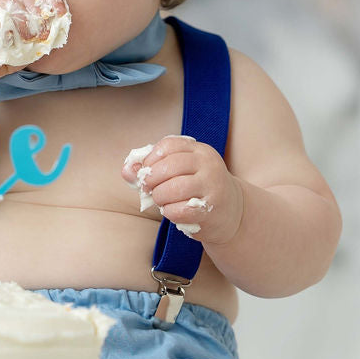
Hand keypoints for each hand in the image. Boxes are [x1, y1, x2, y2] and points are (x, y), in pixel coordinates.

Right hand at [0, 0, 69, 83]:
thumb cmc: (3, 54)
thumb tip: (60, 31)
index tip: (61, 13)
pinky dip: (3, 25)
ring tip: (27, 38)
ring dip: (22, 20)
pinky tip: (8, 40)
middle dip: (38, 11)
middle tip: (44, 33)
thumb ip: (43, 37)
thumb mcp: (28, 46)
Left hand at [124, 134, 244, 245]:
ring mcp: (213, 187)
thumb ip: (152, 168)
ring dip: (159, 197)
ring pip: (173, 188)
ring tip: (161, 200)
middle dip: (151, 180)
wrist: (232, 212)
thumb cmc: (197, 189)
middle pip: (169, 166)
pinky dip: (168, 212)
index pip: (169, 146)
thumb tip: (127, 170)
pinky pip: (180, 210)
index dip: (151, 159)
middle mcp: (209, 165)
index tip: (146, 171)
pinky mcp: (211, 210)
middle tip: (149, 189)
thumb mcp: (180, 172)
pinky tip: (171, 211)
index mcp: (200, 150)